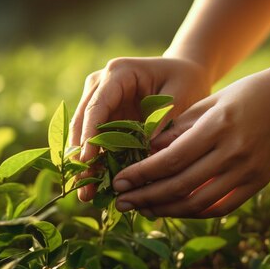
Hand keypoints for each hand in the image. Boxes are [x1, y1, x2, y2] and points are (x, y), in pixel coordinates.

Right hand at [69, 56, 210, 200]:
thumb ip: (162, 121)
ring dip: (86, 166)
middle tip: (83, 187)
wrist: (186, 73)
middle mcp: (102, 86)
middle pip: (83, 123)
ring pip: (85, 137)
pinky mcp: (107, 120)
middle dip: (82, 157)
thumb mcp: (181, 96)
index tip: (87, 161)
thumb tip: (146, 154)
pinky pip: (98, 144)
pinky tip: (98, 188)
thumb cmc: (186, 80)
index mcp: (118, 74)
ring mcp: (101, 103)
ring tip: (87, 195)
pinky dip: (99, 165)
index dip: (90, 134)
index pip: (97, 106)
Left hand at [111, 69, 269, 217]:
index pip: (171, 160)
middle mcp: (233, 152)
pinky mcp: (258, 183)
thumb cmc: (244, 95)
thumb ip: (178, 129)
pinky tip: (175, 210)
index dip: (142, 175)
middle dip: (146, 197)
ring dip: (167, 210)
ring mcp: (248, 171)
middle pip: (181, 185)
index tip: (119, 182)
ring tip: (144, 210)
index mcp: (217, 126)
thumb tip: (146, 156)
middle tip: (122, 203)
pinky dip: (195, 212)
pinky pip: (221, 207)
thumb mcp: (208, 102)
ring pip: (199, 203)